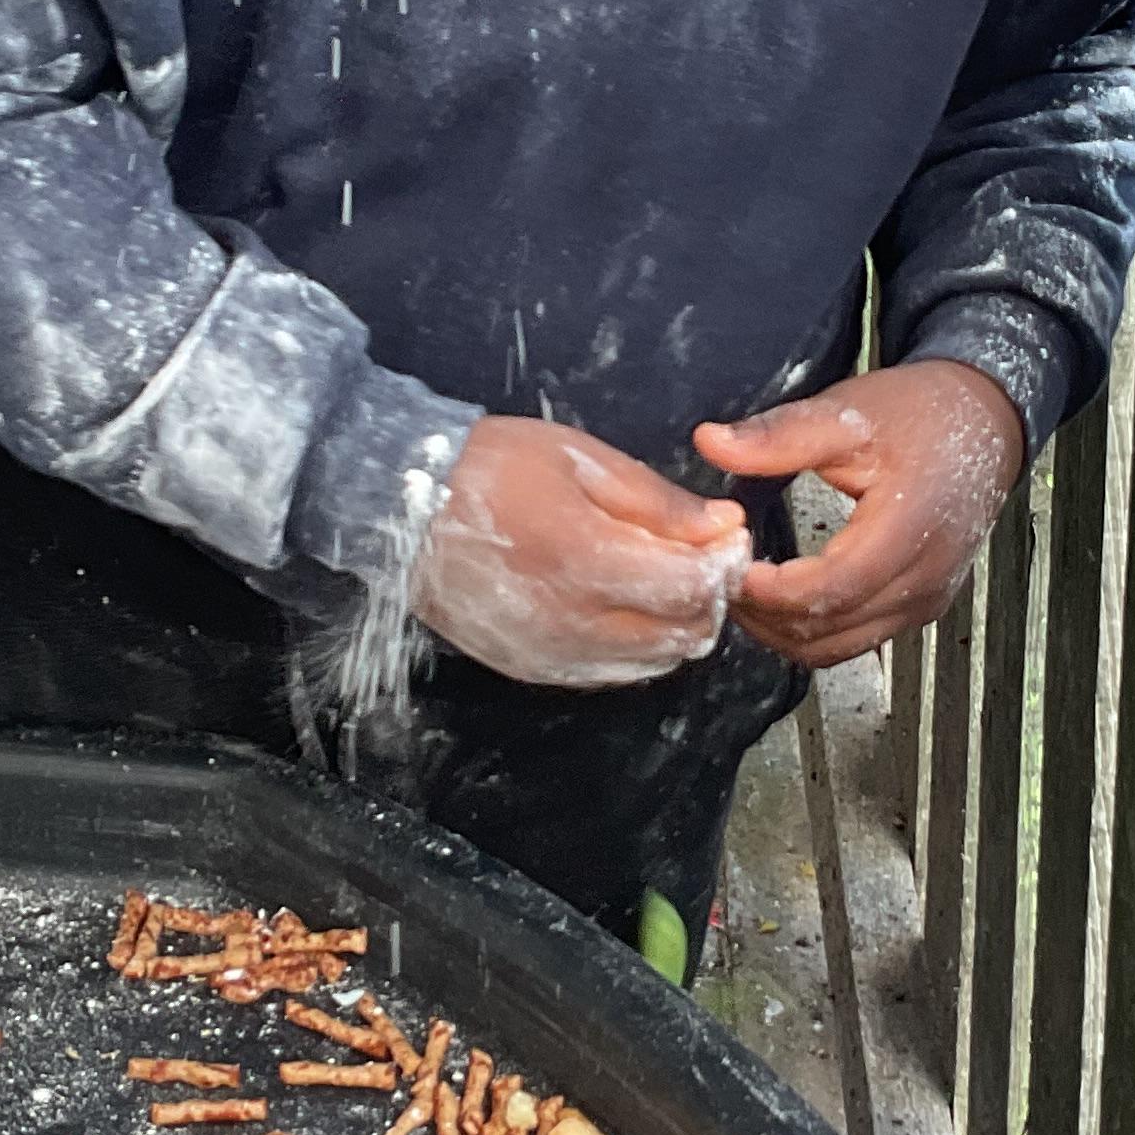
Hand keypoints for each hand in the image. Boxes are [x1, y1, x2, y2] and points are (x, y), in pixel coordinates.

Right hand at [412, 418, 749, 690]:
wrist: (405, 510)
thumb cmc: (489, 469)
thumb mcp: (580, 461)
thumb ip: (657, 501)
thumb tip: (722, 526)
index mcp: (589, 561)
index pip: (695, 588)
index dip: (726, 563)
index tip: (729, 537)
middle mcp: (575, 623)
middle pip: (684, 634)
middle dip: (708, 596)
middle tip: (701, 557)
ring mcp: (554, 655)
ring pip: (655, 662)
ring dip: (676, 625)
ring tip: (662, 579)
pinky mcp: (535, 670)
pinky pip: (613, 673)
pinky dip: (637, 646)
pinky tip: (623, 606)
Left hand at [695, 362, 1025, 672]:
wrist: (984, 421)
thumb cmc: (923, 415)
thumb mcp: (847, 415)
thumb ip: (778, 436)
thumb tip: (710, 442)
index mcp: (909, 531)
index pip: (829, 591)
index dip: (769, 591)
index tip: (728, 567)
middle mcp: (923, 580)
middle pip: (828, 632)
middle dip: (764, 615)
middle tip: (720, 579)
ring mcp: (925, 601)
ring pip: (837, 648)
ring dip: (783, 630)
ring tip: (744, 589)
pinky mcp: (921, 607)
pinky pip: (855, 641)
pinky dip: (811, 630)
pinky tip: (781, 597)